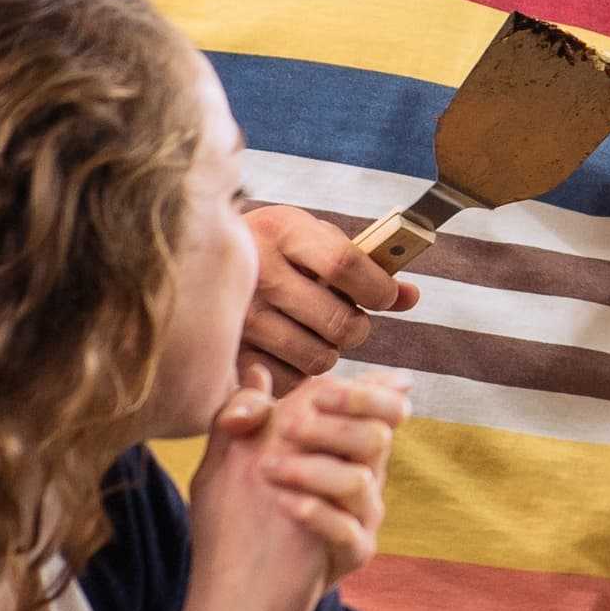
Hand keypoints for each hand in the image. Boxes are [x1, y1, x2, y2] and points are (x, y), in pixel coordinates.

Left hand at [180, 369, 400, 610]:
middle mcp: (360, 479)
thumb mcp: (228, 462)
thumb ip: (241, 415)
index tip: (320, 392)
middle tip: (287, 426)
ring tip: (268, 471)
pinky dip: (317, 513)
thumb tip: (255, 370)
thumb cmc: (235, 520)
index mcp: (341, 448)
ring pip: (361, 480)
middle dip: (335, 424)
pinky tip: (285, 504)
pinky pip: (348, 529)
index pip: (378, 407)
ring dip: (313, 469)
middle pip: (378, 436)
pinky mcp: (352, 554)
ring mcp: (360, 518)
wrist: (235, 594)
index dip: (363, 391)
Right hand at [244, 201, 407, 392]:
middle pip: (338, 321)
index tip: (385, 296)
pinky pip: (290, 378)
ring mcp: (241, 317)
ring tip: (314, 332)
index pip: (346, 265)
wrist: (198, 260)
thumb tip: (411, 297)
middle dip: (357, 326)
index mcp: (284, 232)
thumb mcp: (315, 240)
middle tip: (347, 319)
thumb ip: (365, 266)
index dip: (378, 288)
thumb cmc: (274, 249)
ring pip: (319, 357)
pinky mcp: (230, 352)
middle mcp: (258, 274)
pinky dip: (298, 370)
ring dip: (329, 350)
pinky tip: (288, 349)